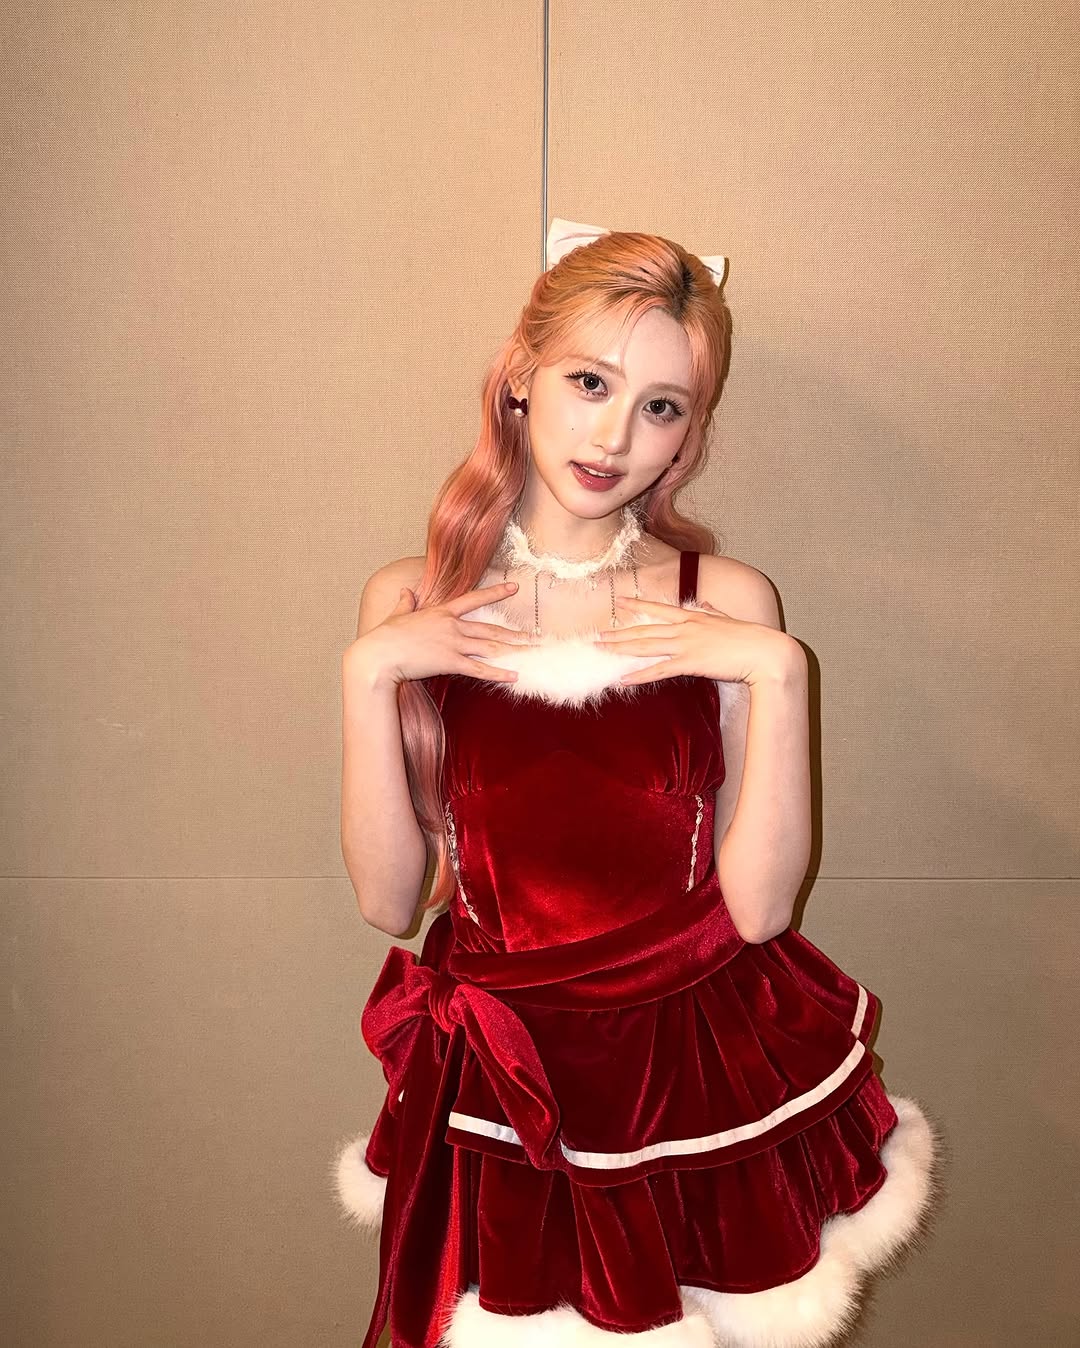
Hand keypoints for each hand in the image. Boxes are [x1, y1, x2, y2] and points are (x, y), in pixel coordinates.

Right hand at [345, 581, 533, 687]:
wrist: (380, 655)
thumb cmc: (385, 636)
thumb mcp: (397, 614)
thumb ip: (405, 602)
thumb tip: (405, 590)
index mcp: (441, 611)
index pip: (474, 599)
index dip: (496, 593)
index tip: (514, 588)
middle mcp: (452, 625)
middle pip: (490, 628)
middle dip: (513, 633)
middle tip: (533, 635)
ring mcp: (452, 643)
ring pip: (490, 646)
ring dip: (512, 650)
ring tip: (530, 652)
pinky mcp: (450, 662)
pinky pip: (480, 669)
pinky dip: (499, 673)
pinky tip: (514, 676)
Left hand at [595, 595, 799, 686]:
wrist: (765, 652)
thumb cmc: (751, 638)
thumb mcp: (728, 620)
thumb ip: (714, 612)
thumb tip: (706, 605)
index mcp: (694, 616)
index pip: (659, 609)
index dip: (638, 605)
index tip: (620, 601)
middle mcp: (685, 628)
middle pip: (644, 630)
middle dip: (618, 633)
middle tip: (597, 636)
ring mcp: (686, 644)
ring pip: (645, 646)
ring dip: (620, 649)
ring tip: (601, 650)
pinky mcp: (691, 662)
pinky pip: (659, 670)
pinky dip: (639, 675)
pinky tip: (623, 678)